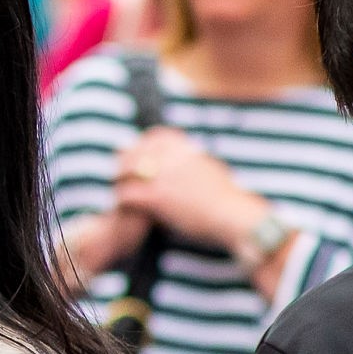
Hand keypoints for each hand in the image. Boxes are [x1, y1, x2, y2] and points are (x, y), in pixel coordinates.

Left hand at [112, 128, 268, 252]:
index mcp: (187, 149)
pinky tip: (121, 206)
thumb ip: (198, 160)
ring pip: (127, 171)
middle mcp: (172, 158)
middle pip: (136, 151)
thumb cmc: (229, 199)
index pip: (155, 136)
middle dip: (125, 161)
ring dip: (120, 180)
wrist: (234, 216)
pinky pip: (127, 194)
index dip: (142, 144)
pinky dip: (122, 199)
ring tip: (117, 189)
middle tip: (119, 172)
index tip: (136, 152)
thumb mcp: (214, 170)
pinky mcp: (157, 197)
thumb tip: (196, 154)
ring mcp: (163, 176)